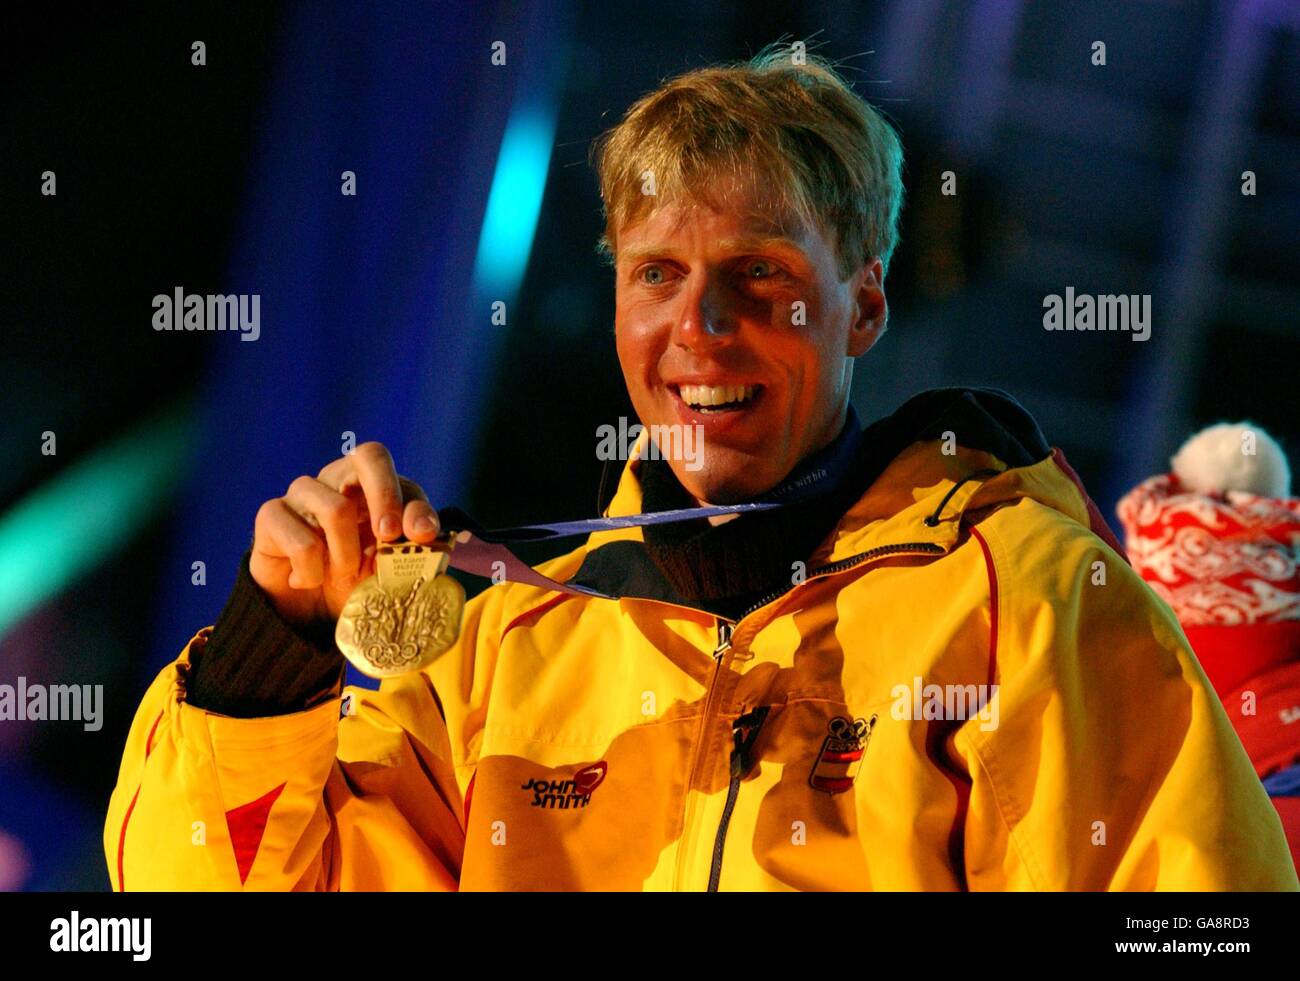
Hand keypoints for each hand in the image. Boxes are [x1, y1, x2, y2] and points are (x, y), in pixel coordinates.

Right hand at [249, 442, 440, 624]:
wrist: (306, 609)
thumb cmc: (355, 576)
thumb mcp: (391, 562)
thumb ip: (410, 543)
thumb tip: (425, 531)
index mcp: (367, 481)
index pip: (383, 461)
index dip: (404, 493)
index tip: (420, 534)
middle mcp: (334, 478)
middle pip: (365, 457)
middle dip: (386, 498)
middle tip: (389, 538)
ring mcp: (301, 494)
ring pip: (337, 510)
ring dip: (347, 556)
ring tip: (342, 575)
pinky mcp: (271, 516)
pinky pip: (303, 543)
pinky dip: (313, 573)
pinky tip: (305, 580)